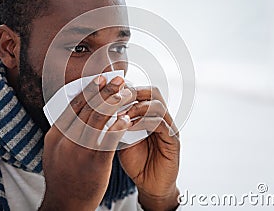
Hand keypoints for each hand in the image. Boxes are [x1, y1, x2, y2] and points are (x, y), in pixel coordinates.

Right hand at [39, 76, 134, 210]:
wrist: (65, 203)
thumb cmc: (63, 176)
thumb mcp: (55, 151)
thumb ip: (64, 132)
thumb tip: (75, 113)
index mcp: (56, 135)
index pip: (73, 106)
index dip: (88, 90)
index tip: (100, 79)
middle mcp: (66, 140)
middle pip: (87, 108)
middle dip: (105, 90)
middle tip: (118, 79)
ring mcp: (79, 150)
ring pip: (98, 119)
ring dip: (114, 103)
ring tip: (126, 93)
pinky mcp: (95, 162)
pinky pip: (108, 139)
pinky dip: (118, 126)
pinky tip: (126, 118)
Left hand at [118, 86, 179, 210]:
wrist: (149, 186)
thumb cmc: (135, 161)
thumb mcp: (121, 138)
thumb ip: (116, 122)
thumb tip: (100, 106)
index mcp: (149, 114)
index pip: (141, 91)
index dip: (125, 88)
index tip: (108, 92)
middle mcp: (162, 117)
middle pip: (152, 92)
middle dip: (132, 92)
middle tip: (115, 99)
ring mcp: (169, 127)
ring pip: (157, 105)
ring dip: (136, 108)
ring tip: (120, 116)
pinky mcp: (173, 140)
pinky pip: (161, 124)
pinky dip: (143, 122)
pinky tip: (128, 127)